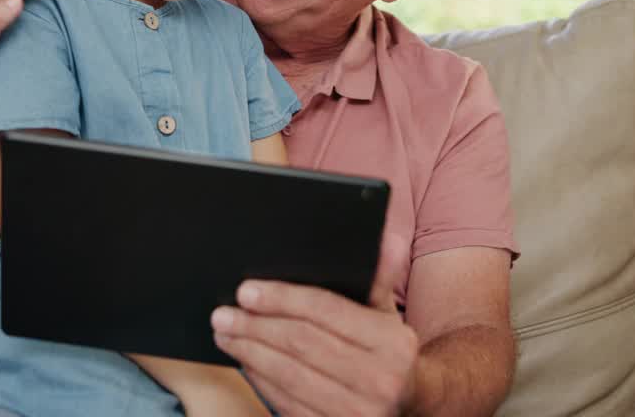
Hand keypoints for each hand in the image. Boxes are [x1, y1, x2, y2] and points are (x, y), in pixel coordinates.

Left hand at [212, 272, 417, 416]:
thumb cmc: (389, 353)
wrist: (411, 407)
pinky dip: (260, 380)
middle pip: (301, 343)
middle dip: (255, 325)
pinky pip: (287, 403)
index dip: (282, 299)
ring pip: (288, 375)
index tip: (246, 291)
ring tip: (226, 334)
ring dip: (249, 352)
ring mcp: (357, 412)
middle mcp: (379, 380)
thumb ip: (380, 278)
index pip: (326, 311)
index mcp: (392, 343)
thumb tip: (387, 236)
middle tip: (223, 313)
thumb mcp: (389, 315)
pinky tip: (245, 362)